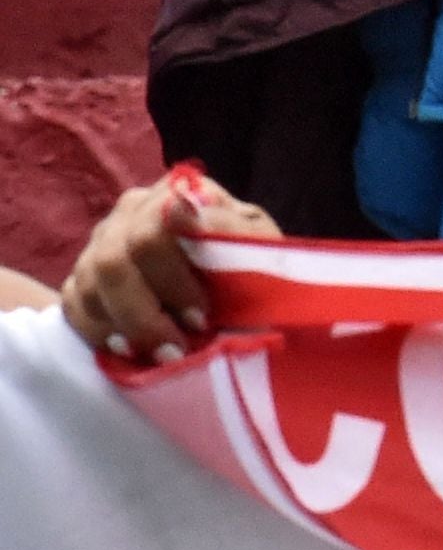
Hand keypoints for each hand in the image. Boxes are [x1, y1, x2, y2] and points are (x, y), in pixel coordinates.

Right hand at [60, 173, 280, 365]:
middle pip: (113, 262)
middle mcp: (132, 212)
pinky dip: (98, 332)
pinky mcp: (84, 276)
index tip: (201, 317)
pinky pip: (73, 304)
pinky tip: (129, 349)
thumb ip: (227, 228)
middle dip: (143, 313)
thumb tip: (179, 204)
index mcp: (178, 195)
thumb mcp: (260, 252)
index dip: (172, 281)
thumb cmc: (256, 272)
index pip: (151, 233)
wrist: (247, 299)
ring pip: (90, 285)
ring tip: (161, 353)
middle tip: (176, 347)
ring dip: (125, 327)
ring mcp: (103, 242)